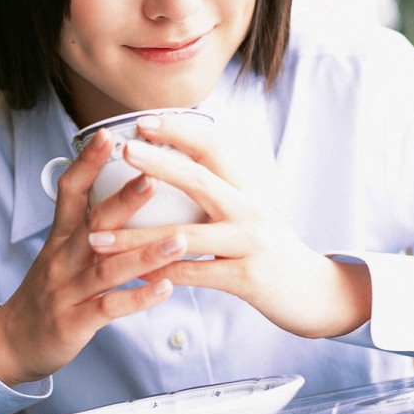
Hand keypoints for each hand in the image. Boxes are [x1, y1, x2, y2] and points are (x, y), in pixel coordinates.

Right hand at [0, 128, 189, 386]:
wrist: (11, 342)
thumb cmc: (48, 292)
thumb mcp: (60, 251)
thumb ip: (87, 223)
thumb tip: (122, 188)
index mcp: (61, 237)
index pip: (69, 191)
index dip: (87, 162)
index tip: (107, 133)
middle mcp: (62, 258)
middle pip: (93, 223)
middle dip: (124, 199)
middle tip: (155, 175)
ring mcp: (67, 290)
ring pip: (106, 267)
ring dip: (144, 253)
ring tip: (180, 239)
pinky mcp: (74, 322)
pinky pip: (108, 307)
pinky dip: (137, 298)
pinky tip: (166, 289)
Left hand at [88, 113, 371, 338]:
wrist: (313, 292)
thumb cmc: (269, 249)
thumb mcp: (249, 212)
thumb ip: (217, 191)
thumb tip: (174, 167)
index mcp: (246, 188)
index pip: (213, 147)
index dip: (179, 131)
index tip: (144, 120)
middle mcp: (248, 208)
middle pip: (200, 178)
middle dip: (160, 164)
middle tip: (125, 150)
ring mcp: (248, 242)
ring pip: (184, 236)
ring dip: (137, 238)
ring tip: (99, 237)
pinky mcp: (245, 276)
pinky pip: (193, 274)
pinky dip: (160, 274)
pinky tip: (131, 274)